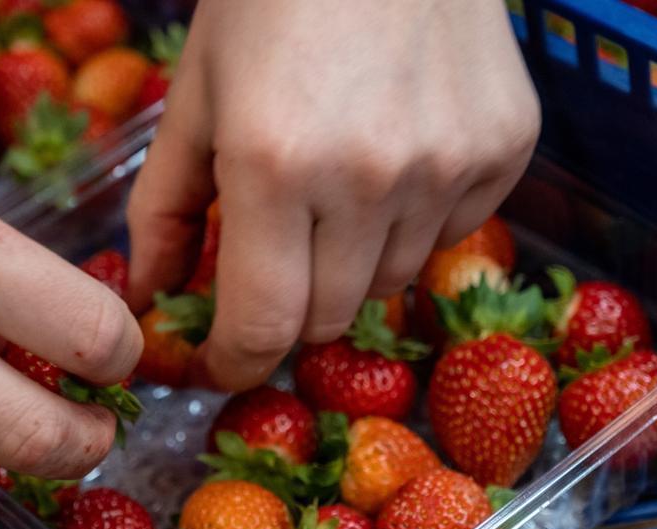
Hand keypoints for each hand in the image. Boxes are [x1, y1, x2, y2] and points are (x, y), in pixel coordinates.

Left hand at [126, 0, 539, 390]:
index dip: (235, 363)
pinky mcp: (506, 151)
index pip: (262, 326)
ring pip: (390, 284)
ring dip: (352, 263)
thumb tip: (150, 297)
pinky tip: (396, 155)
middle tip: (275, 255)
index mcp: (273, 165)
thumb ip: (164, 208)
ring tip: (337, 186)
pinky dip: (413, 222)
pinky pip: (451, 236)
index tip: (225, 365)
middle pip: (329, 319)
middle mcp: (370, 179)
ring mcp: (449, 166)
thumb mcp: (195, 95)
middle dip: (290, 307)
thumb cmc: (269, 0)